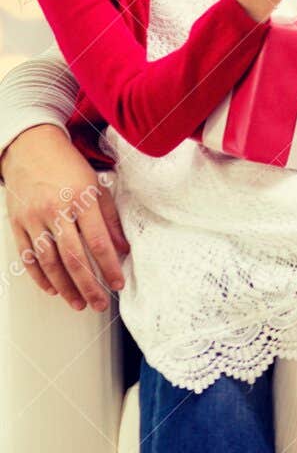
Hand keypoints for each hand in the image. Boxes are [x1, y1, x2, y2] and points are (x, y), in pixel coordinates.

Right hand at [1, 124, 127, 310]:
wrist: (30, 149)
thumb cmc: (68, 166)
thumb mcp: (97, 185)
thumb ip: (110, 218)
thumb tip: (123, 248)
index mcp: (81, 199)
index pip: (98, 241)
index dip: (109, 266)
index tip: (117, 283)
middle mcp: (56, 211)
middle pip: (73, 257)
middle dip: (88, 285)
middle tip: (99, 303)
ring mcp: (34, 219)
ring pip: (49, 262)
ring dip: (65, 287)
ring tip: (78, 302)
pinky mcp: (17, 224)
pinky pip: (28, 256)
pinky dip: (40, 276)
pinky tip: (52, 289)